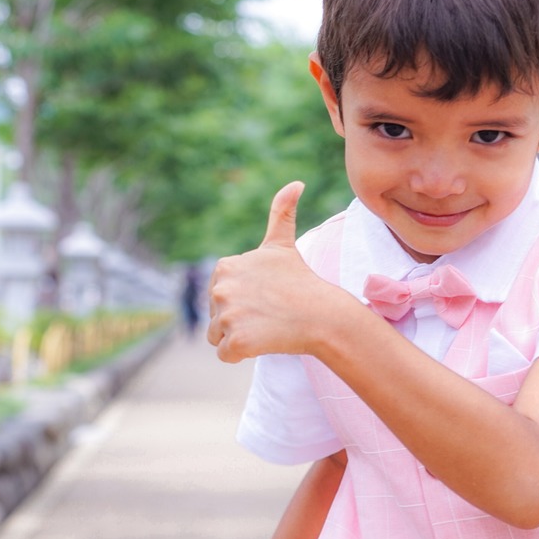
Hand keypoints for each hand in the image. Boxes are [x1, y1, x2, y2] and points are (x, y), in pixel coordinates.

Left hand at [207, 181, 336, 362]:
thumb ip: (281, 212)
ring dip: (240, 337)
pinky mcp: (235, 341)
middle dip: (239, 318)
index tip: (265, 295)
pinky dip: (243, 353)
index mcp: (224, 266)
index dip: (242, 298)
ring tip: (266, 327)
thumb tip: (296, 183)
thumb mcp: (282, 245)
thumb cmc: (302, 281)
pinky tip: (264, 341)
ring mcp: (226, 315)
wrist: (323, 315)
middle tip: (268, 312)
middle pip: (216, 316)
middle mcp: (220, 289)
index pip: (219, 293)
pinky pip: (226, 355)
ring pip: (218, 336)